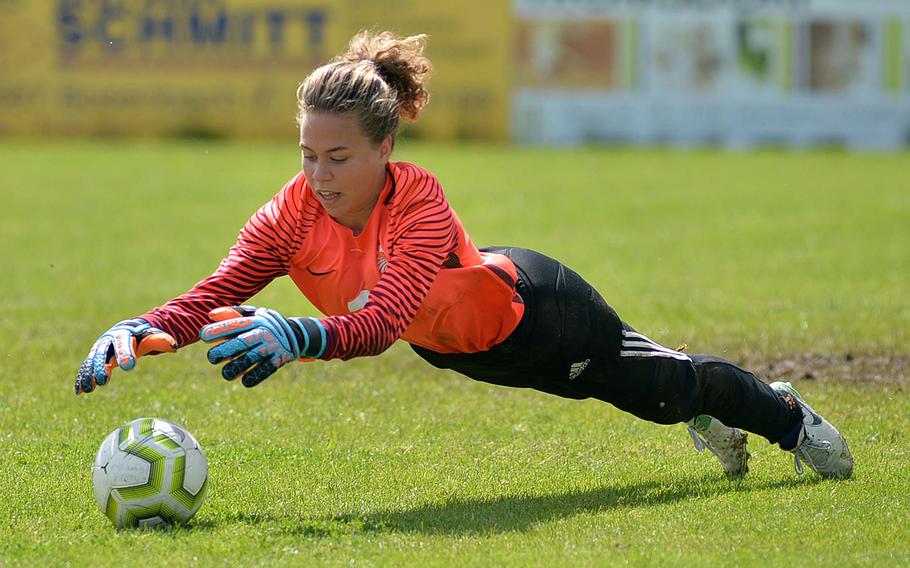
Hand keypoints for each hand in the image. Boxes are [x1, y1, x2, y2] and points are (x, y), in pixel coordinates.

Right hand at [75, 319, 176, 394]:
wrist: (126, 330)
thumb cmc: (143, 336)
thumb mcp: (153, 337)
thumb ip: (163, 341)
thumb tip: (175, 347)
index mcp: (124, 334)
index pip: (124, 344)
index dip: (126, 354)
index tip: (129, 366)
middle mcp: (108, 341)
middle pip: (103, 353)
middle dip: (102, 367)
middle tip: (104, 381)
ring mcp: (99, 349)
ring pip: (91, 361)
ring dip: (89, 375)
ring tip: (89, 389)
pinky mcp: (93, 358)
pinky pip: (86, 368)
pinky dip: (82, 378)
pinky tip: (80, 391)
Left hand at [200, 305, 325, 387]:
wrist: (297, 334)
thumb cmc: (266, 324)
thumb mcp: (254, 314)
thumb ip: (234, 314)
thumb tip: (211, 315)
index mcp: (255, 321)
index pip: (234, 325)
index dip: (218, 330)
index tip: (204, 336)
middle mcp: (263, 333)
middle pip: (240, 343)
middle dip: (223, 352)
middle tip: (212, 358)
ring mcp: (271, 347)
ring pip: (250, 360)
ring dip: (234, 369)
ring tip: (226, 374)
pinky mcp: (278, 360)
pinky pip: (264, 371)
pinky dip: (253, 377)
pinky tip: (244, 381)